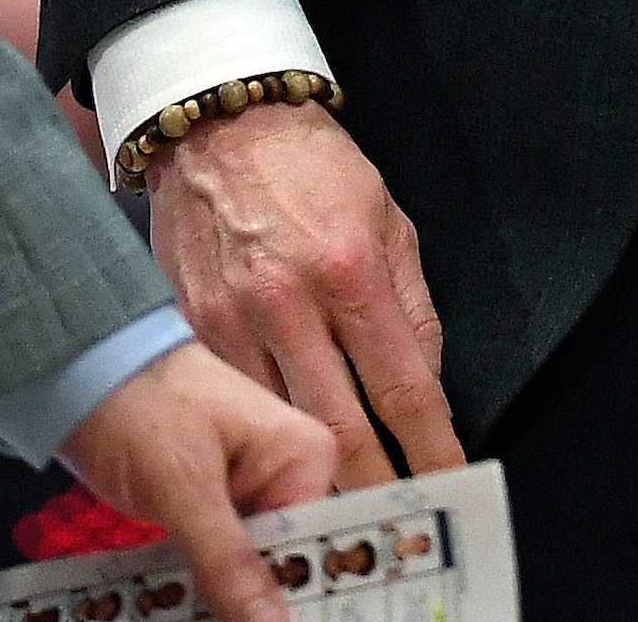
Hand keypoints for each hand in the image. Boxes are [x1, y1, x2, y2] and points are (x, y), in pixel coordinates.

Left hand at [69, 342, 338, 621]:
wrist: (79, 369)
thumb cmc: (140, 404)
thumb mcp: (182, 486)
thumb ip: (229, 561)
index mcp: (305, 456)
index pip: (314, 548)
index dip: (291, 596)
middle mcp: (289, 475)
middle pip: (282, 564)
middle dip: (247, 604)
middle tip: (205, 618)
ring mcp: (250, 493)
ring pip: (246, 571)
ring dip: (217, 600)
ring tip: (183, 611)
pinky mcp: (215, 507)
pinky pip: (217, 562)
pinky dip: (196, 586)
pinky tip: (176, 605)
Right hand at [146, 99, 464, 494]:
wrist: (216, 122)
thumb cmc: (309, 164)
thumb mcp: (388, 217)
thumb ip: (412, 305)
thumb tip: (425, 380)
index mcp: (350, 271)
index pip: (402, 385)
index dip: (430, 445)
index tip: (447, 478)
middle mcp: (289, 301)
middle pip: (337, 427)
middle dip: (373, 483)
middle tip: (394, 515)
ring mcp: (233, 319)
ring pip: (278, 425)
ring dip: (311, 472)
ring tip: (341, 498)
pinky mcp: (191, 325)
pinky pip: (234, 398)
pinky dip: (258, 431)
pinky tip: (275, 451)